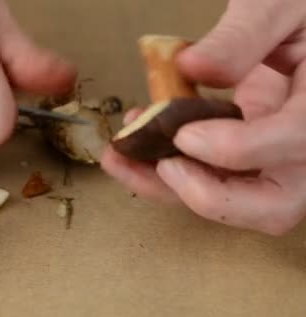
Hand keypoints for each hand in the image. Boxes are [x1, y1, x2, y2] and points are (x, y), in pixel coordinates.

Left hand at [101, 0, 305, 234]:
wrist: (301, 27)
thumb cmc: (301, 10)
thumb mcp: (280, 4)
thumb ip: (243, 35)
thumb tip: (193, 69)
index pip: (295, 142)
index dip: (238, 149)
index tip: (184, 135)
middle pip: (274, 205)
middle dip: (211, 197)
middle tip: (164, 166)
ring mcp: (276, 158)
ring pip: (232, 203)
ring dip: (170, 188)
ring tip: (121, 155)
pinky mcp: (247, 158)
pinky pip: (209, 181)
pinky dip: (165, 175)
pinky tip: (127, 150)